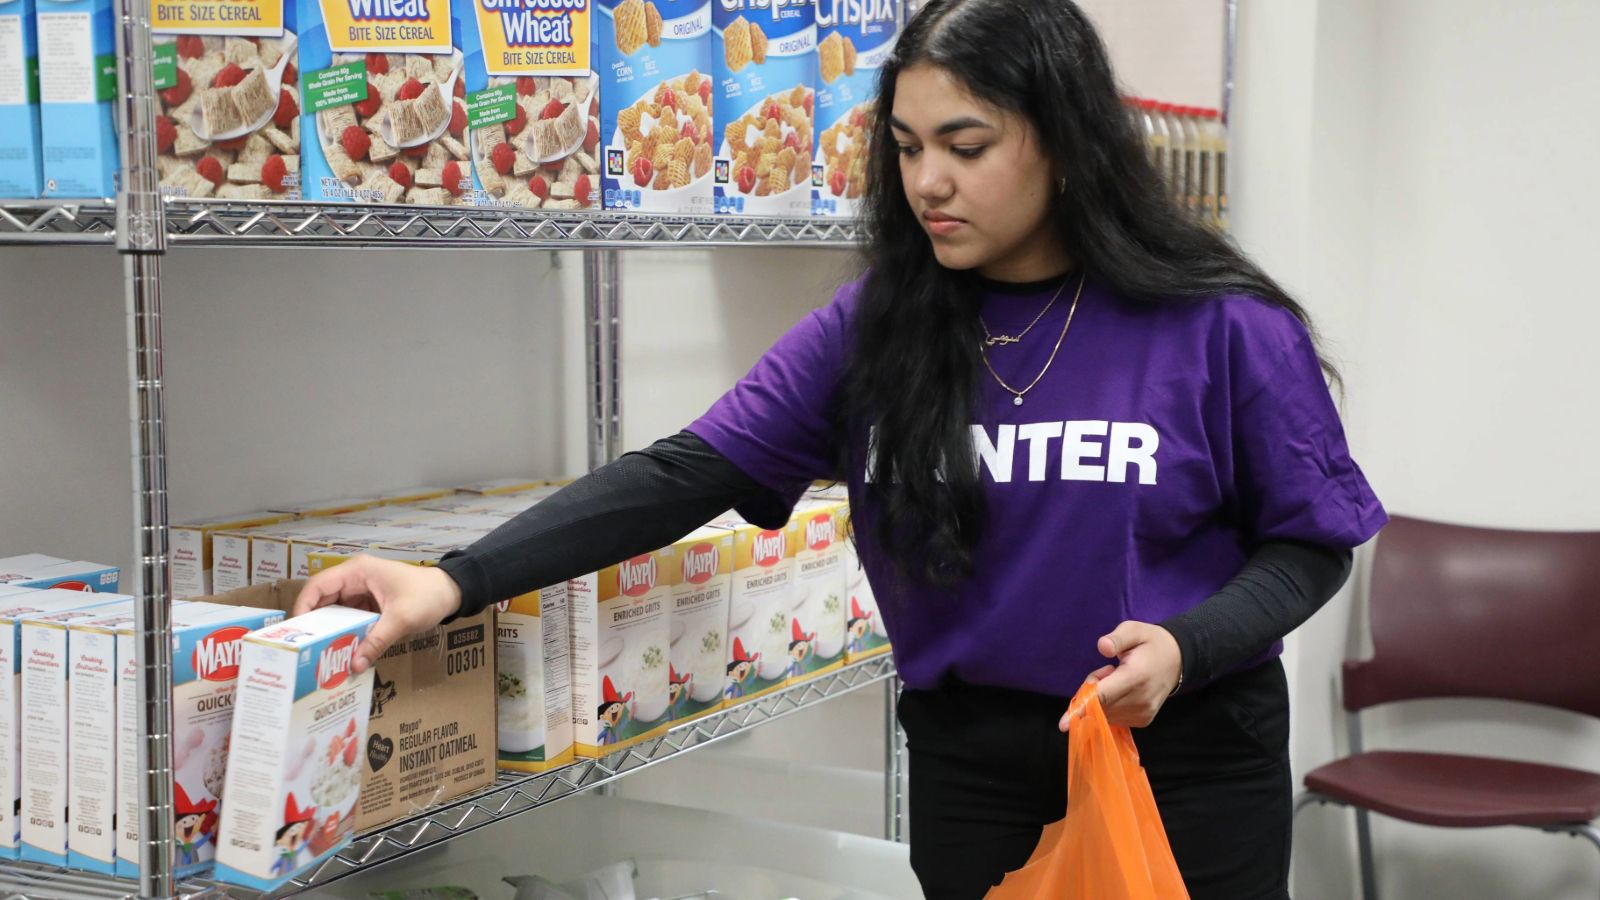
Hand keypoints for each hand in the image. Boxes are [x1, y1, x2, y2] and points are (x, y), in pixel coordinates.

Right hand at [293, 555, 463, 672]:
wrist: (451, 593)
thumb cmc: (427, 596)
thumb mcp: (401, 619)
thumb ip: (377, 641)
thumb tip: (355, 665)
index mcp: (357, 571)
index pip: (318, 586)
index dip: (303, 607)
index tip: (296, 633)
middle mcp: (354, 579)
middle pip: (322, 601)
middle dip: (314, 624)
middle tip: (303, 650)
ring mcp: (361, 591)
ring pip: (335, 612)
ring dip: (330, 631)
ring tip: (318, 655)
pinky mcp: (369, 604)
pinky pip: (349, 619)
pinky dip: (345, 633)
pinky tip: (341, 652)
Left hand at [1059, 621, 1182, 731]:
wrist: (1177, 660)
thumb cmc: (1150, 642)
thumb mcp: (1134, 630)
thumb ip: (1117, 638)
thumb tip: (1102, 646)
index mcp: (1136, 677)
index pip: (1103, 696)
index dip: (1081, 707)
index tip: (1062, 723)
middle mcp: (1140, 700)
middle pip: (1099, 705)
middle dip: (1093, 689)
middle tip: (1108, 669)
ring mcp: (1143, 713)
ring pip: (1105, 713)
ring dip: (1101, 698)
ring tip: (1118, 678)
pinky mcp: (1143, 721)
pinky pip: (1114, 718)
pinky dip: (1110, 706)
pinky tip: (1122, 690)